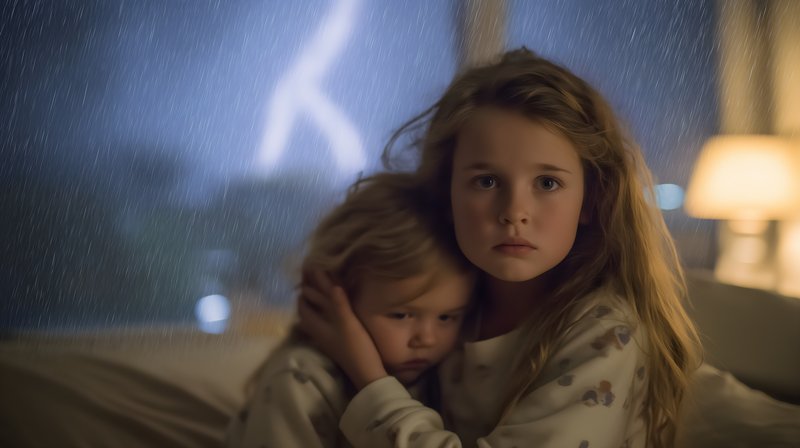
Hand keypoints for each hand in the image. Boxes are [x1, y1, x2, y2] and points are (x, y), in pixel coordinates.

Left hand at [297, 269, 387, 389]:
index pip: (304, 303)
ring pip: (317, 314)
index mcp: (317, 325)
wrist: (366, 372)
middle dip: (309, 292)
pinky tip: (334, 306)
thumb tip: (332, 284)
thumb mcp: (348, 324)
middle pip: (308, 308)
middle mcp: (319, 330)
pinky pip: (326, 319)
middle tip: (313, 275)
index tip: (308, 271)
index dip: (305, 288)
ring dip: (318, 300)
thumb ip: (339, 304)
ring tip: (323, 286)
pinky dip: (327, 309)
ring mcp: (327, 335)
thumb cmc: (356, 348)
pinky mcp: (336, 339)